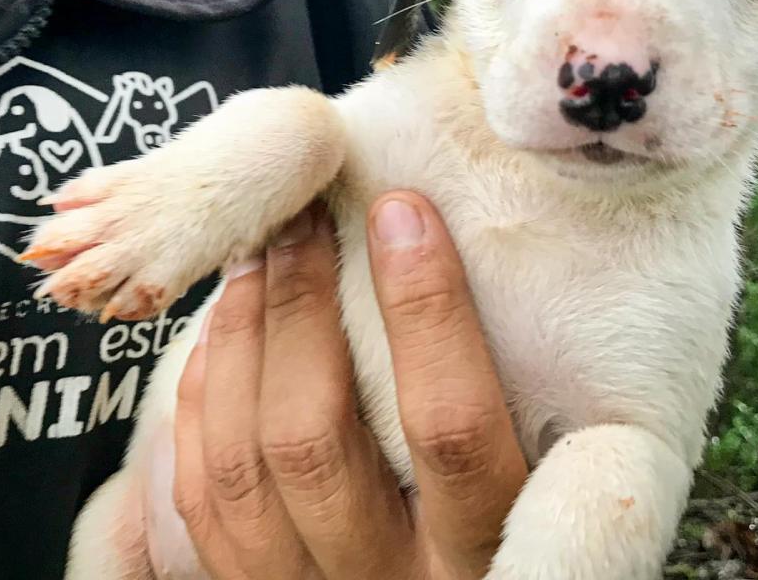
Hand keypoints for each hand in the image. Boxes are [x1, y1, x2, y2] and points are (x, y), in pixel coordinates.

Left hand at [172, 192, 528, 579]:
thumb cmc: (528, 520)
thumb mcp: (555, 475)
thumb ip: (521, 391)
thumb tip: (452, 244)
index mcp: (484, 552)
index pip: (450, 427)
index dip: (425, 310)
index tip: (404, 212)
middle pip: (314, 443)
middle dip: (300, 309)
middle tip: (304, 220)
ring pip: (242, 464)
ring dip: (241, 340)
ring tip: (257, 257)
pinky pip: (202, 495)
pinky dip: (203, 397)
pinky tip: (224, 333)